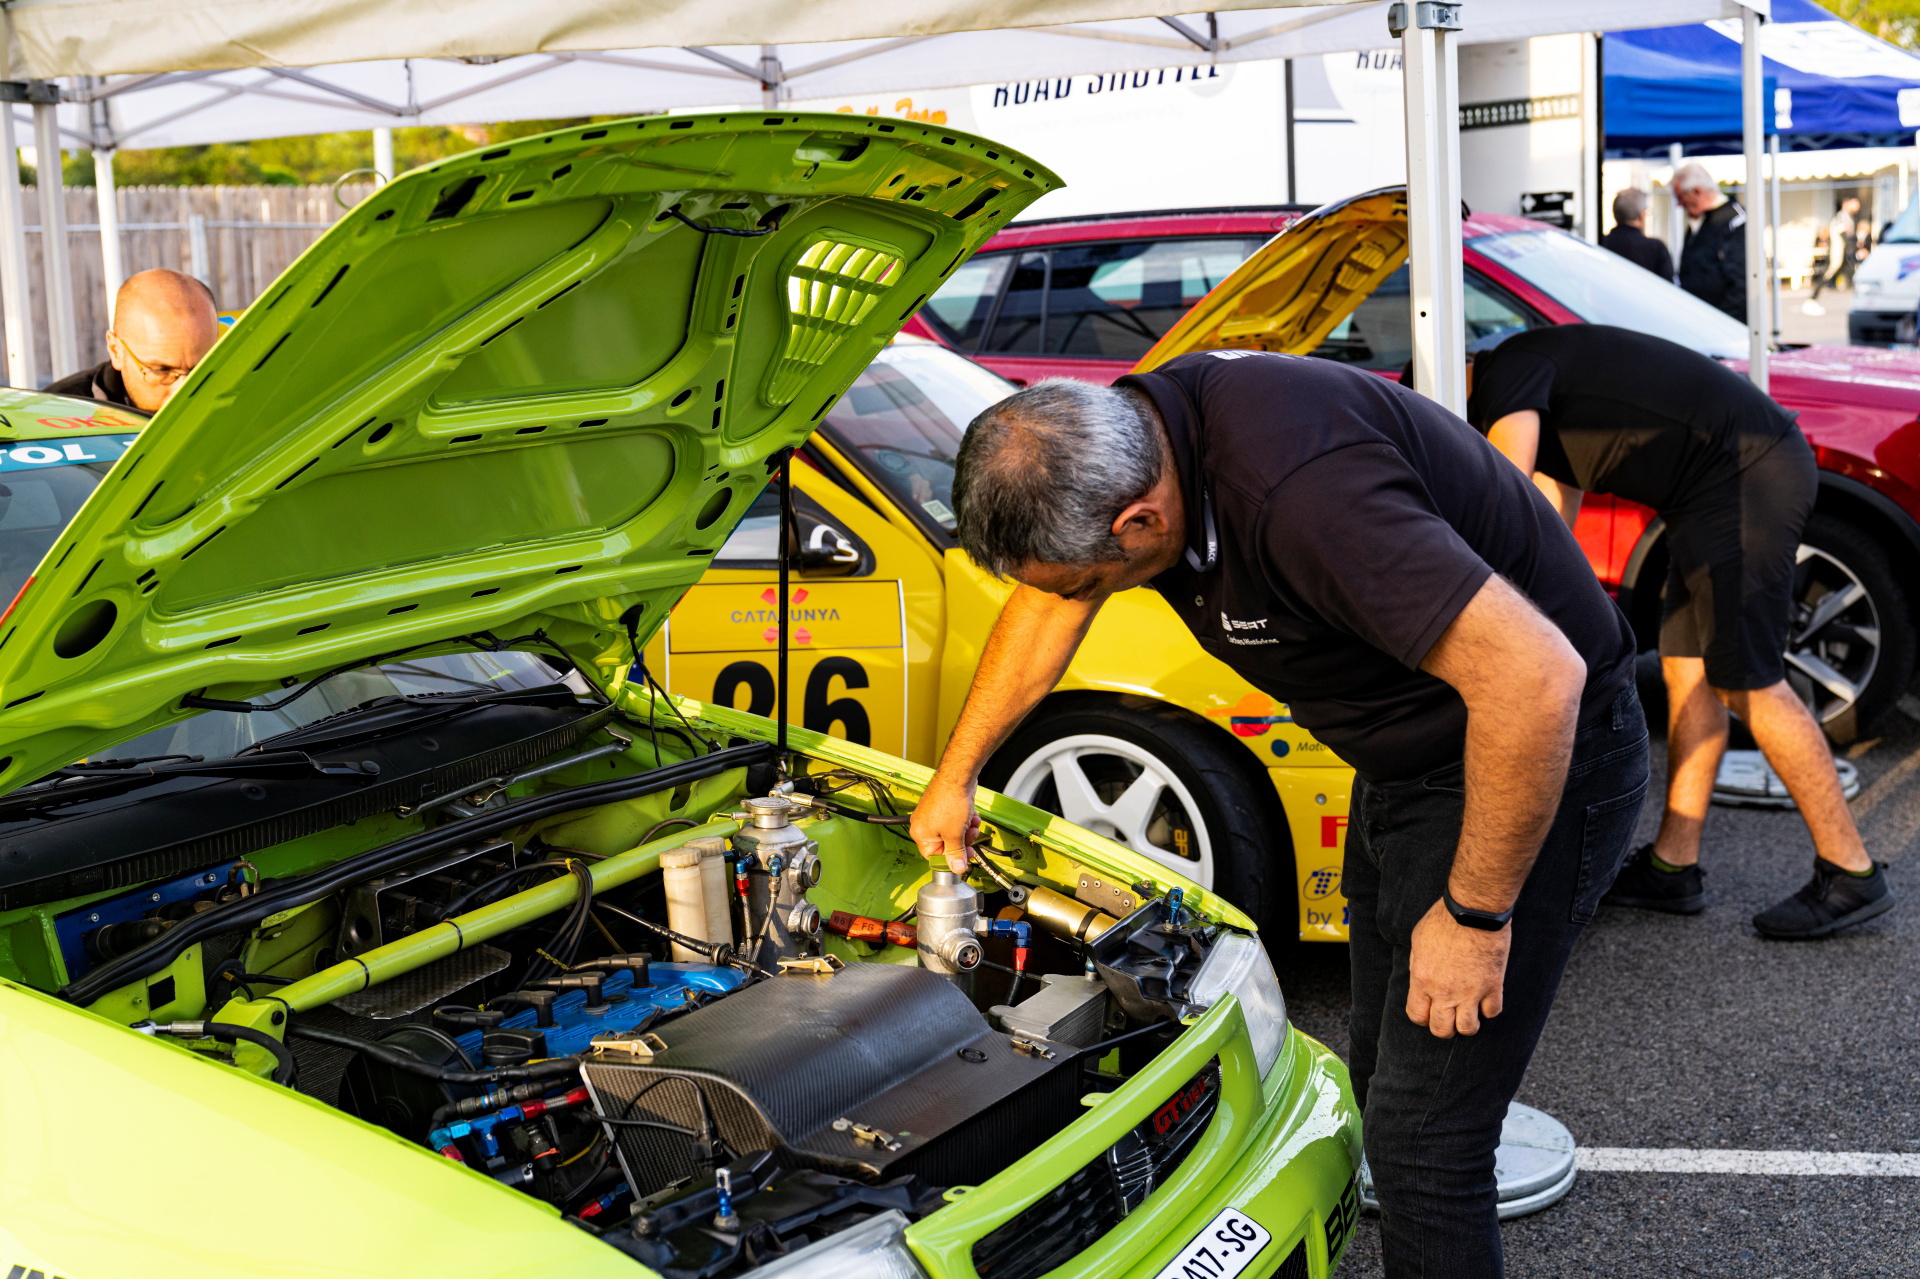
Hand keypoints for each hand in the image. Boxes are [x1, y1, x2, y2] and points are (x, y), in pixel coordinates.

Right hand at [911, 777, 980, 874]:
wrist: (958, 776)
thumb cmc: (950, 801)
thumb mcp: (955, 835)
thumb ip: (956, 854)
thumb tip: (957, 869)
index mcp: (920, 834)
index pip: (934, 857)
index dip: (950, 859)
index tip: (963, 859)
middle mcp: (924, 825)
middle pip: (946, 845)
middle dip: (962, 842)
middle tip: (971, 840)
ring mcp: (934, 815)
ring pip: (953, 833)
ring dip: (967, 831)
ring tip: (973, 825)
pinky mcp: (944, 807)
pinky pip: (956, 821)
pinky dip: (966, 821)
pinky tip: (972, 816)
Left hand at [1406, 897, 1510, 1037]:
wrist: (1472, 911)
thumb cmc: (1443, 920)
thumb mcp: (1418, 941)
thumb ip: (1418, 965)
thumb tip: (1420, 978)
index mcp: (1423, 980)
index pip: (1417, 1016)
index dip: (1422, 1017)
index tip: (1428, 1011)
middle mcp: (1445, 992)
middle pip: (1442, 1030)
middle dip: (1444, 1028)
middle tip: (1449, 1017)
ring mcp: (1470, 992)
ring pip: (1468, 1029)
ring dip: (1467, 1024)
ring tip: (1468, 1013)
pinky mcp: (1493, 986)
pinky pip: (1492, 1012)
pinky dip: (1489, 1010)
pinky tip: (1485, 999)